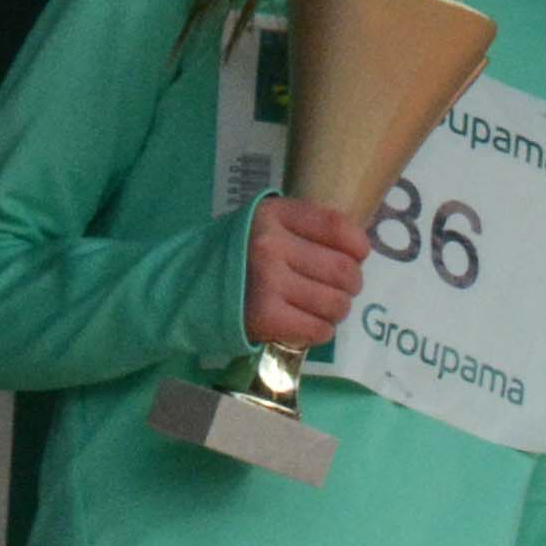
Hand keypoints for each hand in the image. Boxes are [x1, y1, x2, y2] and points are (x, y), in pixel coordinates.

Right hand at [244, 196, 370, 355]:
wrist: (188, 288)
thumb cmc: (237, 256)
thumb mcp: (265, 225)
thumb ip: (305, 228)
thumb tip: (357, 249)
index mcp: (275, 214)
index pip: (338, 227)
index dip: (358, 248)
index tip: (355, 257)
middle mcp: (272, 245)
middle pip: (344, 270)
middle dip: (349, 285)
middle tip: (337, 290)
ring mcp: (268, 281)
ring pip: (336, 303)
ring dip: (336, 310)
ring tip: (319, 308)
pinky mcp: (266, 317)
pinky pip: (318, 329)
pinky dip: (319, 331)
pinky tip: (304, 324)